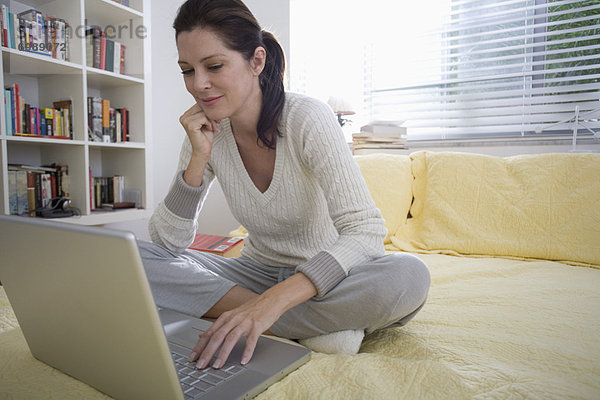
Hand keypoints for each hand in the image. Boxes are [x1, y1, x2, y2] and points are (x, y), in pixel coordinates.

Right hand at [179, 104, 219, 185]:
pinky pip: (204, 117)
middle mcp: (184, 117)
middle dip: (211, 116)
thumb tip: (212, 101)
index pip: (199, 105)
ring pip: (204, 112)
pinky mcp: (190, 125)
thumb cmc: (205, 137)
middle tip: (214, 125)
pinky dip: (209, 123)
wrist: (203, 151)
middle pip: (202, 107)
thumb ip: (206, 112)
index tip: (214, 120)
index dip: (209, 112)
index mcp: (186, 115)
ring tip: (212, 128)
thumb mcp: (206, 121)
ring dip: (211, 120)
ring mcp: (185, 121)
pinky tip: (209, 129)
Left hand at [189, 273, 317, 368]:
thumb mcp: (232, 315)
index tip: (192, 358)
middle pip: (217, 336)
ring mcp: (245, 322)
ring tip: (218, 365)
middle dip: (207, 352)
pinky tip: (244, 361)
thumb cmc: (251, 309)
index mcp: (226, 317)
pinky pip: (251, 340)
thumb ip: (218, 326)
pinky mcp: (257, 326)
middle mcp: (233, 319)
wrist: (270, 300)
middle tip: (200, 365)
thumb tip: (202, 336)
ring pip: (231, 338)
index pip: (209, 333)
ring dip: (223, 353)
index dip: (199, 346)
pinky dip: (247, 351)